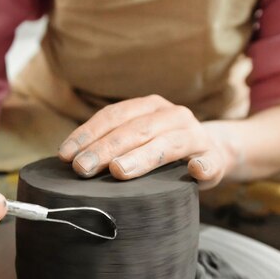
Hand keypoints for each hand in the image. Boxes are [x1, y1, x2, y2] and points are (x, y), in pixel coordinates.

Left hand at [58, 95, 227, 188]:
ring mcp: (196, 137)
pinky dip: (202, 166)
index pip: (114, 116)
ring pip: (167, 145)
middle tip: (82, 169)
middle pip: (136, 130)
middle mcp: (173, 116)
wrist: (211, 153)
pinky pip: (209, 163)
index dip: (88, 134)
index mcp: (150, 107)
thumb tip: (70, 160)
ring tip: (119, 171)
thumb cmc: (162, 150)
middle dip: (105, 149)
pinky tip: (195, 170)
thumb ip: (111, 143)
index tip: (65, 155)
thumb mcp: (137, 139)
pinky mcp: (214, 160)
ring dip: (142, 158)